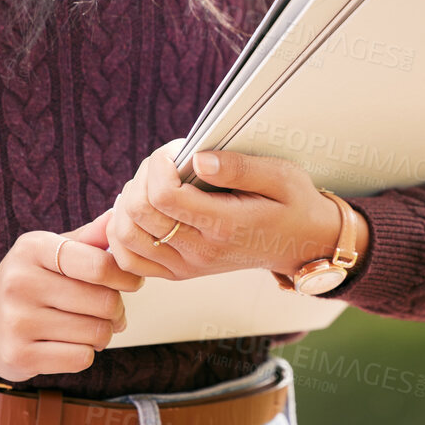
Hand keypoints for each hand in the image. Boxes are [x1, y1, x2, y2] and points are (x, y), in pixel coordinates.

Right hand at [0, 213, 143, 380]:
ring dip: (104, 333)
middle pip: (103, 302)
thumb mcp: (49, 250)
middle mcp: (20, 283)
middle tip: (111, 310)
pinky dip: (86, 353)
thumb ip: (88, 237)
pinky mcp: (20, 357)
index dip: (125, 276)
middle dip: (116, 309)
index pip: (98, 263)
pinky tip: (72, 344)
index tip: (132, 282)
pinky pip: (81, 358)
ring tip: (92, 326)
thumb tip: (118, 215)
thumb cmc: (26, 282)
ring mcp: (17, 322)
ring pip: (96, 332)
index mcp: (32, 248)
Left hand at [103, 139, 368, 280]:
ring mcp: (187, 266)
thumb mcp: (281, 175)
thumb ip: (239, 167)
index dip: (157, 166)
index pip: (163, 196)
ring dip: (127, 204)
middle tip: (163, 164)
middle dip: (140, 178)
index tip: (174, 152)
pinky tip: (139, 213)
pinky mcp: (178, 272)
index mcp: (224, 225)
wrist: (302, 246)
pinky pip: (130, 260)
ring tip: (150, 185)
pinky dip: (123, 234)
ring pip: (126, 238)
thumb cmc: (292, 205)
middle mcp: (201, 251)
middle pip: (138, 214)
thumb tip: (199, 160)